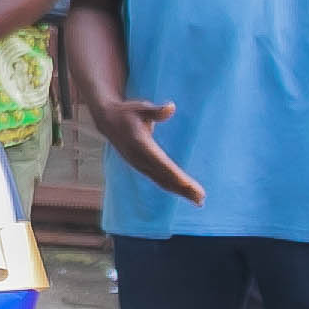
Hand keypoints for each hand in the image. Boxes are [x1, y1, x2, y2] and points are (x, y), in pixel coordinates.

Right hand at [85, 90, 210, 205]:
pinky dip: (172, 188)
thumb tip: (171, 107)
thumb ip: (156, 111)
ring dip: (180, 191)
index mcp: (140, 145)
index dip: (175, 175)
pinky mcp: (141, 167)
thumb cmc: (127, 112)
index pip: (161, 163)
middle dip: (182, 189)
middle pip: (164, 177)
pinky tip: (185, 193)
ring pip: (162, 181)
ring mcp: (139, 165)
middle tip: (201, 198)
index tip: (189, 185)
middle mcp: (139, 159)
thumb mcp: (140, 107)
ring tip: (199, 200)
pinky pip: (159, 180)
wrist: (107, 120)